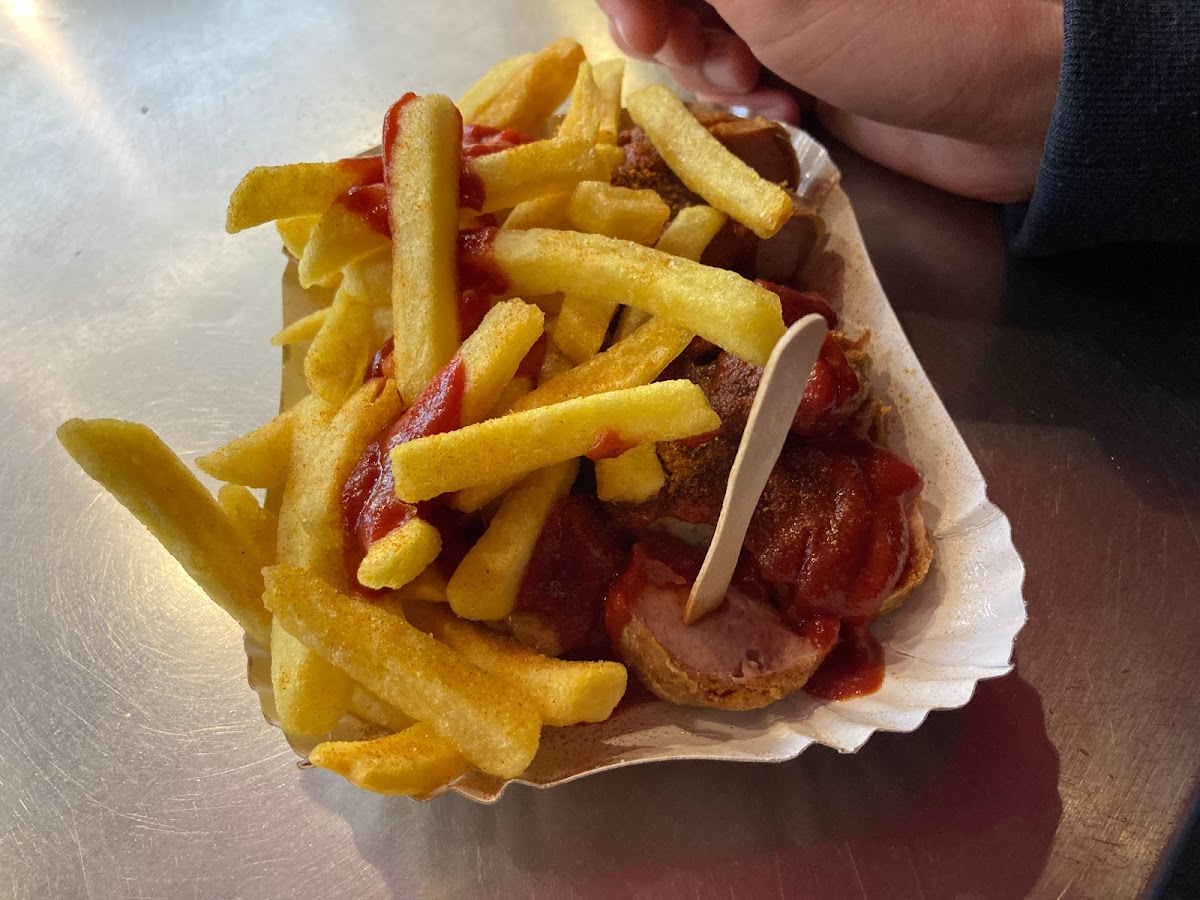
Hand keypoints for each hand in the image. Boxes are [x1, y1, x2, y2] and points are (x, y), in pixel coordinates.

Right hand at [596, 0, 1062, 202]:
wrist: (1015, 94)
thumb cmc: (899, 18)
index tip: (635, 22)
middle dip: (668, 19)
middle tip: (679, 52)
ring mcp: (799, 4)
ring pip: (704, 27)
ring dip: (705, 62)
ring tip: (748, 83)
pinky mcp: (817, 55)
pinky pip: (746, 71)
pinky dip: (745, 93)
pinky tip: (780, 105)